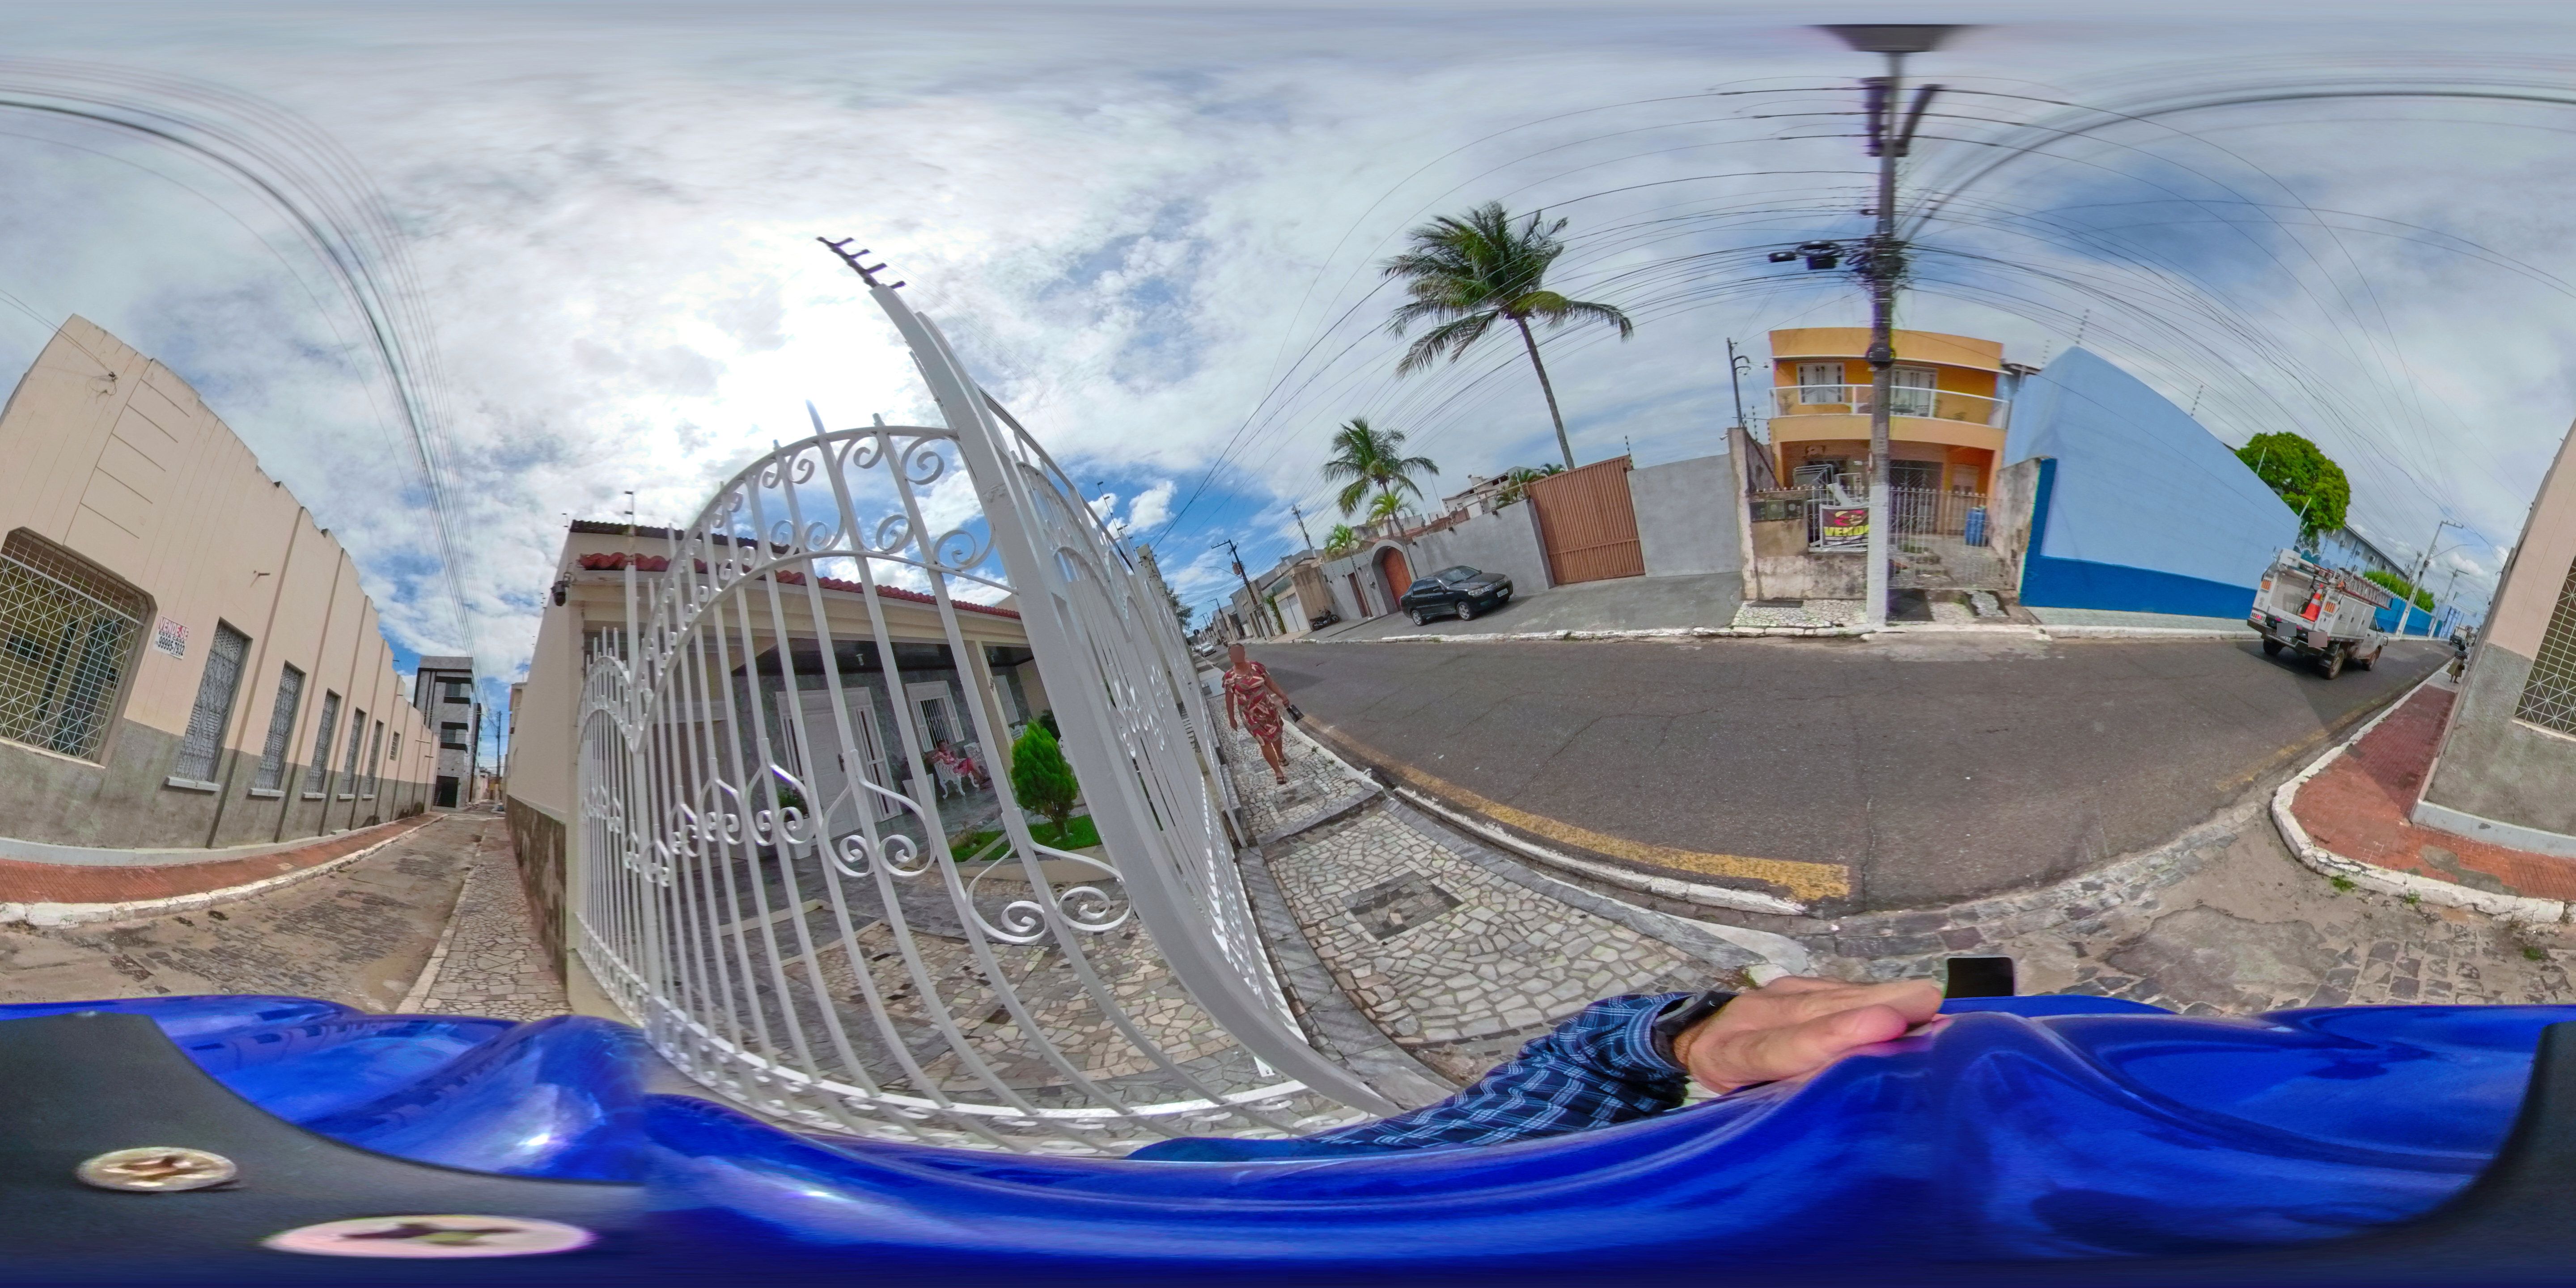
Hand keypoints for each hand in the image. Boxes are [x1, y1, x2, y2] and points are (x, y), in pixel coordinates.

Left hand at [1669, 976, 1941, 1095]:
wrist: (1697, 1041)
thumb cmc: (1727, 1090)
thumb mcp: (1740, 1105)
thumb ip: (1785, 1102)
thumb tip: (1850, 1106)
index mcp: (1729, 1055)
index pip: (1781, 1047)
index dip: (1832, 1036)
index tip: (1883, 1026)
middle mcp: (1754, 1016)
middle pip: (1816, 1011)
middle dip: (1874, 1007)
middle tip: (1928, 1008)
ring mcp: (1776, 994)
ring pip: (1832, 994)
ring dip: (1884, 997)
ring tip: (1932, 1002)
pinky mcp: (1799, 984)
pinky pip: (1840, 990)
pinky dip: (1878, 997)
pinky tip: (1913, 1001)